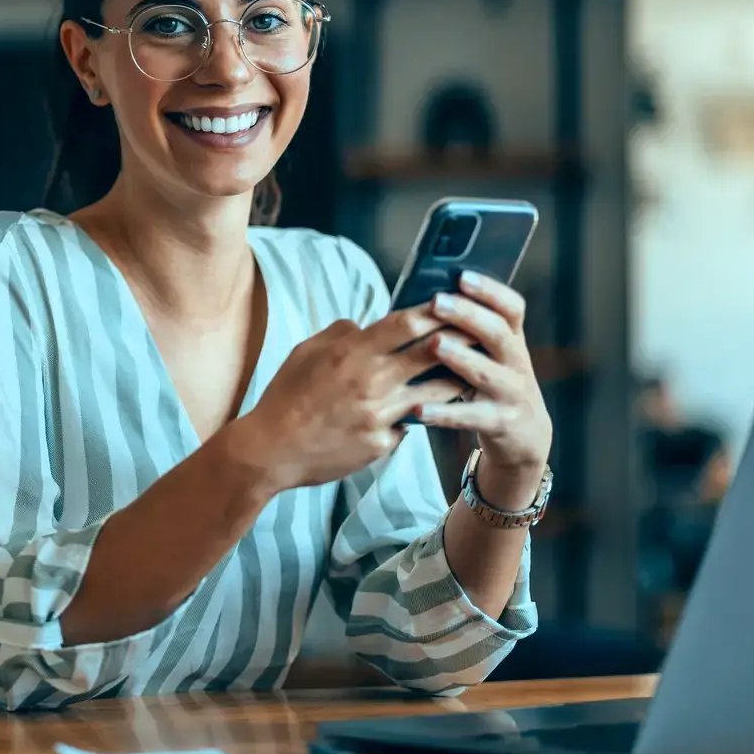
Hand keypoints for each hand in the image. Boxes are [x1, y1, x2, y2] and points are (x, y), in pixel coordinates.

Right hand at [229, 305, 466, 494]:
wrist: (271, 449)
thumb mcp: (305, 352)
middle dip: (461, 340)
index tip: (456, 304)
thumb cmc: (285, 396)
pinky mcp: (383, 443)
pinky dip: (421, 415)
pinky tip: (434, 411)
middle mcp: (372, 382)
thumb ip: (340, 334)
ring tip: (473, 371)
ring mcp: (381, 415)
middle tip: (482, 331)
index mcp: (352, 353)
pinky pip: (411, 424)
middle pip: (432, 354)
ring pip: (437, 393)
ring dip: (457, 380)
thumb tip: (365, 325)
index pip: (406, 323)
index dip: (436, 312)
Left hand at [413, 272, 553, 505]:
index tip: (463, 276)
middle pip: (496, 334)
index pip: (511, 308)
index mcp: (512, 339)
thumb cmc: (493, 383)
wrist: (526, 436)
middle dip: (467, 315)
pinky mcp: (500, 423)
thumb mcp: (491, 354)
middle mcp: (516, 362)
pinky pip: (471, 417)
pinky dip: (445, 413)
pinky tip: (419, 409)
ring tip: (434, 344)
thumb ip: (469, 331)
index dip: (490, 291)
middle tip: (437, 302)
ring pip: (485, 373)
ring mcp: (511, 393)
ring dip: (460, 357)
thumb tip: (427, 300)